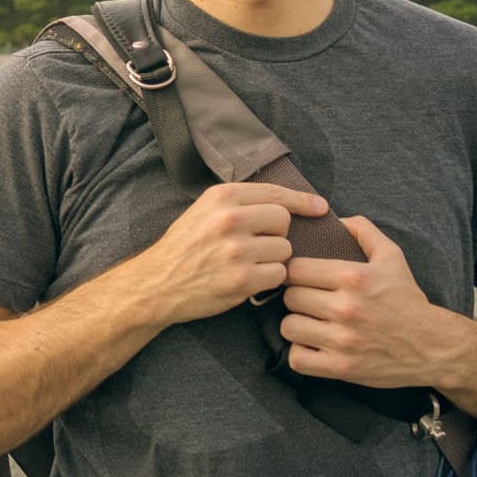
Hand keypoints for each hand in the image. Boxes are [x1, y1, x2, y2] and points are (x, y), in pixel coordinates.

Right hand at [135, 182, 327, 325]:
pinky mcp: (242, 279)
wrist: (156, 284)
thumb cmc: (182, 248)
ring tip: (249, 264)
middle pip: (283, 220)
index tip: (319, 207)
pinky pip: (278, 274)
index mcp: (221, 197)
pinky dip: (269, 279)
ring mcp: (236, 250)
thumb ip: (237, 204)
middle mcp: (230, 219)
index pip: (274, 193)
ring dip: (273, 259)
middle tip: (257, 245)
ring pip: (284, 249)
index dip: (302, 200)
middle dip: (277, 234)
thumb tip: (284, 202)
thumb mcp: (202, 212)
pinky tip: (249, 280)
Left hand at [279, 216, 447, 387]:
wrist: (434, 347)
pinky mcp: (342, 368)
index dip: (295, 272)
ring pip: (289, 327)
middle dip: (297, 298)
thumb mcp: (392, 257)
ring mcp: (343, 340)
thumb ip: (363, 230)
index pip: (295, 269)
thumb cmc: (408, 300)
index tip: (303, 278)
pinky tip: (314, 346)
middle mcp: (346, 308)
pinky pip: (298, 359)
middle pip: (290, 297)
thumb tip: (335, 218)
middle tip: (309, 301)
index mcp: (354, 277)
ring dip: (297, 325)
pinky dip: (302, 354)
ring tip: (311, 323)